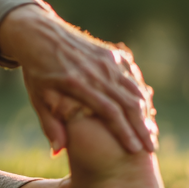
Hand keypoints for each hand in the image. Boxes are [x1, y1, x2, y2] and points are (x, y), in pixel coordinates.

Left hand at [0, 5, 157, 154]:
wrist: (39, 34)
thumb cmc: (37, 71)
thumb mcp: (38, 99)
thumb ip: (50, 126)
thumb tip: (58, 153)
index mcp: (77, 83)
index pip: (109, 111)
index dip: (124, 132)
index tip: (135, 150)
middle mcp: (96, 71)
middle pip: (128, 102)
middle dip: (142, 127)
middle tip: (151, 149)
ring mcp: (105, 61)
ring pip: (134, 90)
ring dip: (145, 112)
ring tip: (151, 133)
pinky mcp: (110, 54)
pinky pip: (131, 76)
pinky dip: (140, 93)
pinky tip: (146, 110)